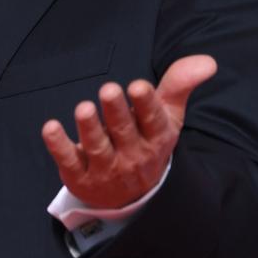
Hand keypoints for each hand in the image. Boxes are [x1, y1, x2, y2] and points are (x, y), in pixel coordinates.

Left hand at [40, 54, 216, 208]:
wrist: (132, 196)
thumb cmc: (147, 141)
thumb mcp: (167, 116)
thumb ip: (179, 85)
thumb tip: (207, 61)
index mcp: (156, 138)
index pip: (153, 121)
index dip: (146, 104)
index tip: (138, 86)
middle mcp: (133, 155)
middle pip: (124, 132)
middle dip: (116, 111)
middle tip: (108, 89)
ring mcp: (106, 168)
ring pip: (98, 147)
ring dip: (89, 128)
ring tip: (83, 108)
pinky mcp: (80, 176)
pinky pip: (69, 160)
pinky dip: (59, 146)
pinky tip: (50, 128)